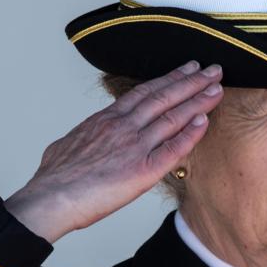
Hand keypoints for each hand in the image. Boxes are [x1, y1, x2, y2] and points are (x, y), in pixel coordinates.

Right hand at [3, 60, 223, 242]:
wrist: (50, 198)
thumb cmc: (53, 177)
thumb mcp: (67, 144)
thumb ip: (85, 137)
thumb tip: (86, 138)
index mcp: (105, 119)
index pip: (144, 92)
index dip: (168, 79)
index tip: (185, 69)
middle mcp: (123, 127)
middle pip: (163, 97)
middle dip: (191, 81)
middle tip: (212, 69)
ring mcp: (134, 147)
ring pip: (172, 117)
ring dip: (198, 101)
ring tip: (217, 88)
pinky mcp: (142, 171)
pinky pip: (173, 149)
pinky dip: (191, 134)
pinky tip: (205, 122)